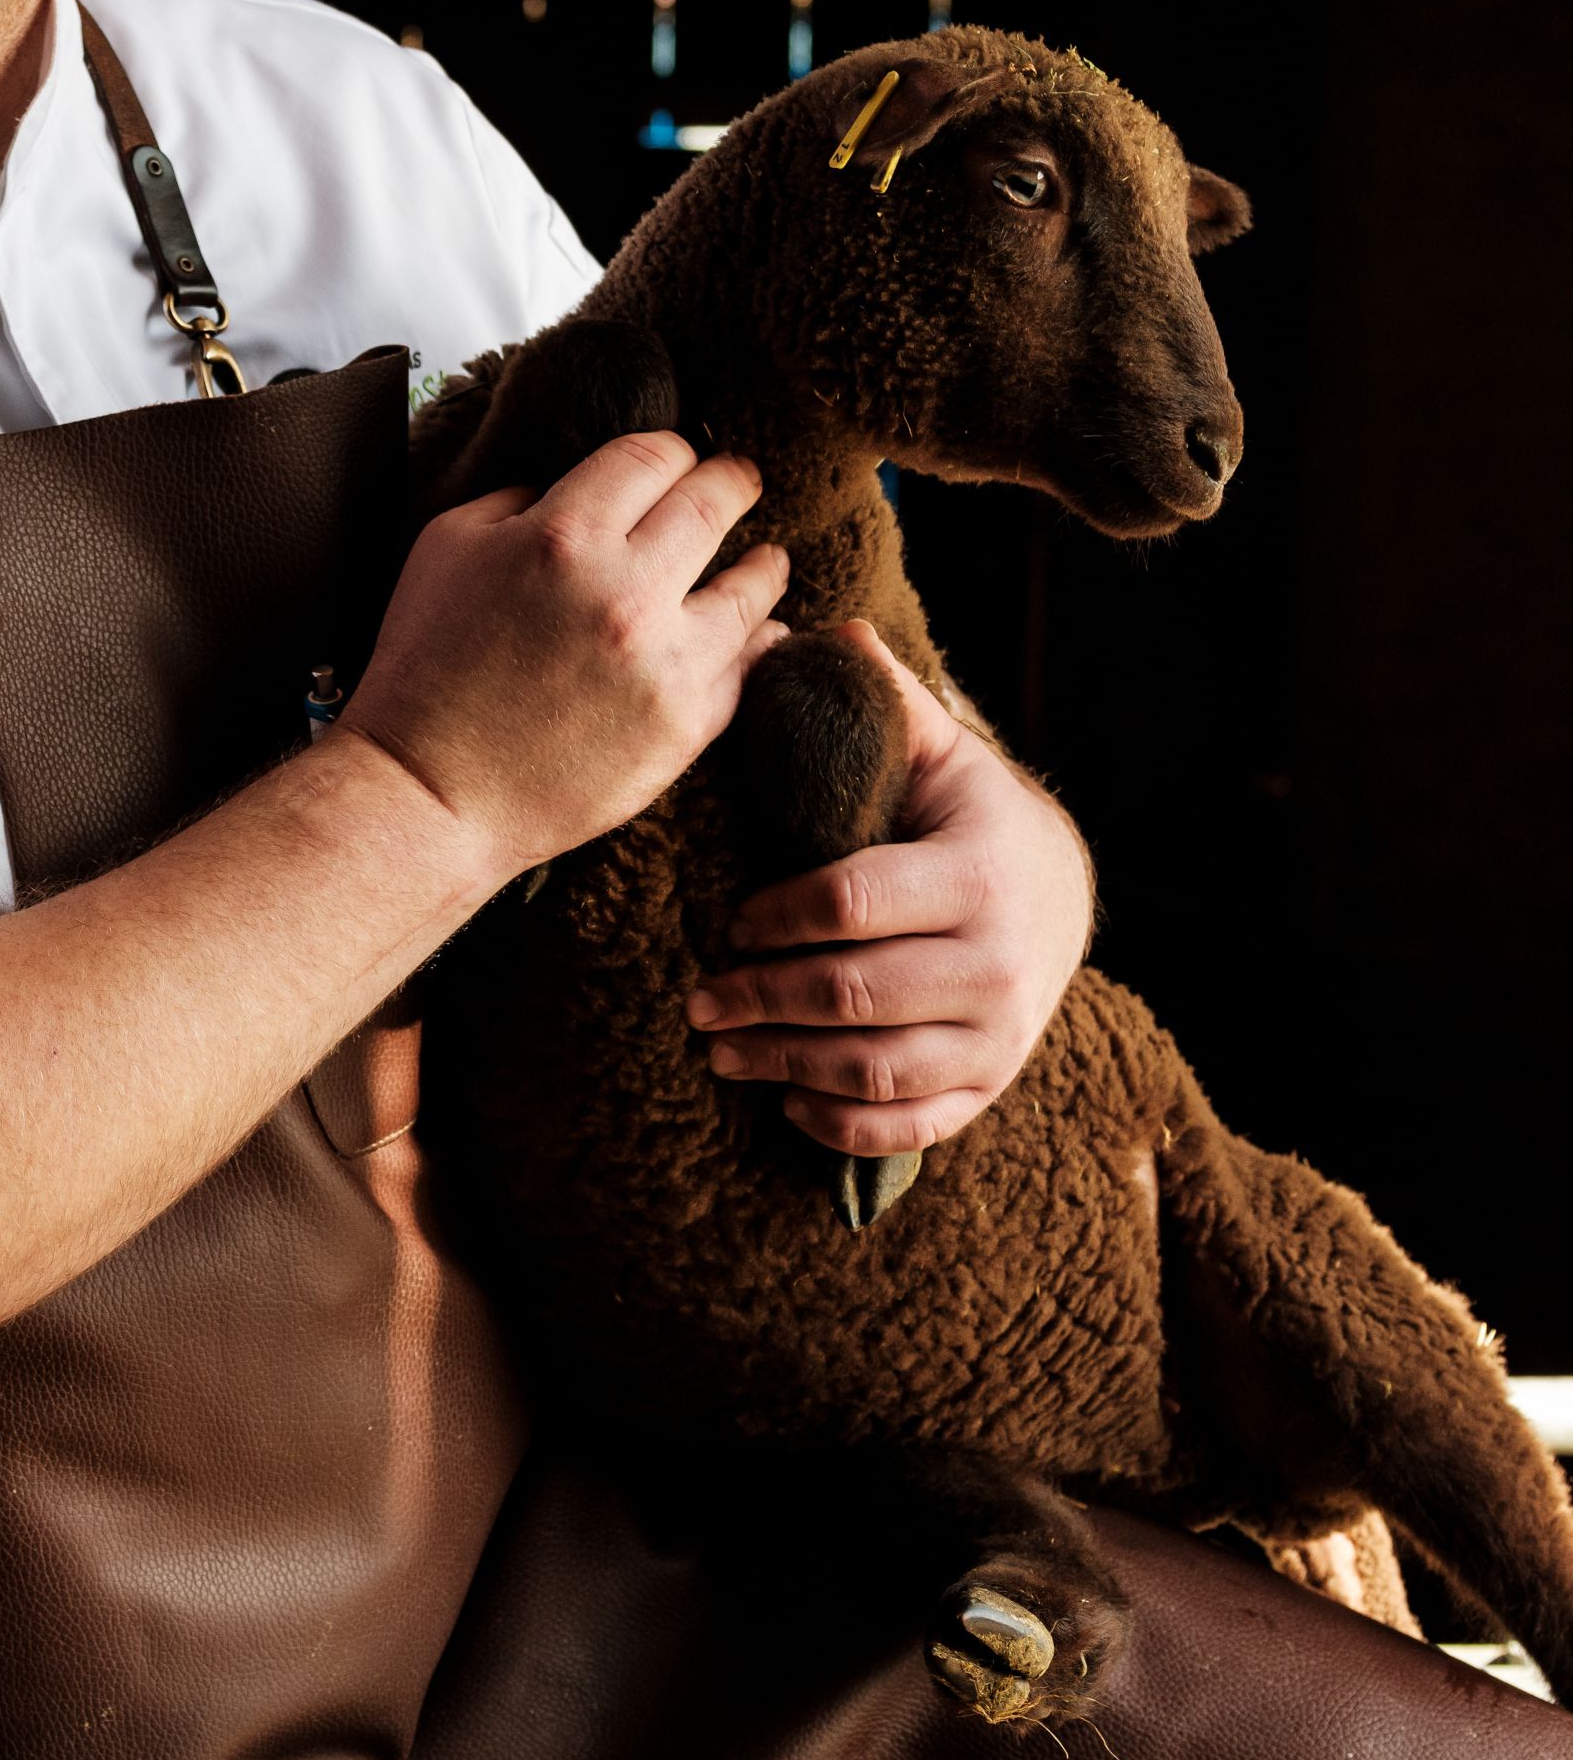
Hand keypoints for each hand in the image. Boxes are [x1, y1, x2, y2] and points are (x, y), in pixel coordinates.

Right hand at [345, 433, 789, 891]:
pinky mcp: (685, 724)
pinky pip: (752, 664)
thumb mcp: (444, 550)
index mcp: (561, 535)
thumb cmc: (423, 670)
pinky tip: (763, 630)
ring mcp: (664, 661)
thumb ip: (516, 501)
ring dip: (763, 563)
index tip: (678, 458)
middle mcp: (624, 589)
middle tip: (740, 481)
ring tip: (766, 560)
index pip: (653, 455)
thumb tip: (572, 487)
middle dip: (731, 481)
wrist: (429, 793)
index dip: (671, 449)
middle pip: (714, 501)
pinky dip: (763, 639)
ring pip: (753, 586)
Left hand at [685, 629, 1093, 1153]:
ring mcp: (1001, 1034)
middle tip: (696, 998)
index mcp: (976, 872)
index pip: (854, 904)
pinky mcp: (992, 1083)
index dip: (776, 918)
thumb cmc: (968, 815)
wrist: (1061, 893)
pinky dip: (844, 1127)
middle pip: (854, 995)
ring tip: (719, 1050)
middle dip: (760, 999)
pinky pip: (913, 1126)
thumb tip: (826, 632)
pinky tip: (788, 1104)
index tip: (728, 922)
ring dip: (785, 1066)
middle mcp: (998, 962)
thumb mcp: (939, 752)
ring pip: (876, 1070)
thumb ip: (884, 699)